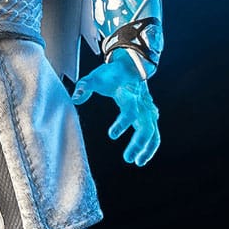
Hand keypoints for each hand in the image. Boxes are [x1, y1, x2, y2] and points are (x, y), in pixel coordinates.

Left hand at [72, 50, 159, 165]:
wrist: (132, 65)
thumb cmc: (112, 73)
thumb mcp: (96, 77)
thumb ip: (85, 87)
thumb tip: (75, 98)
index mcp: (130, 94)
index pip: (129, 111)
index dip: (122, 123)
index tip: (112, 135)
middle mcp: (142, 104)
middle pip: (146, 126)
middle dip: (138, 143)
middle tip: (128, 158)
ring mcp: (149, 110)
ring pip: (153, 132)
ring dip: (147, 148)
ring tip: (137, 162)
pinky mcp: (150, 115)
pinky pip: (154, 133)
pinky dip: (150, 146)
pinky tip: (142, 158)